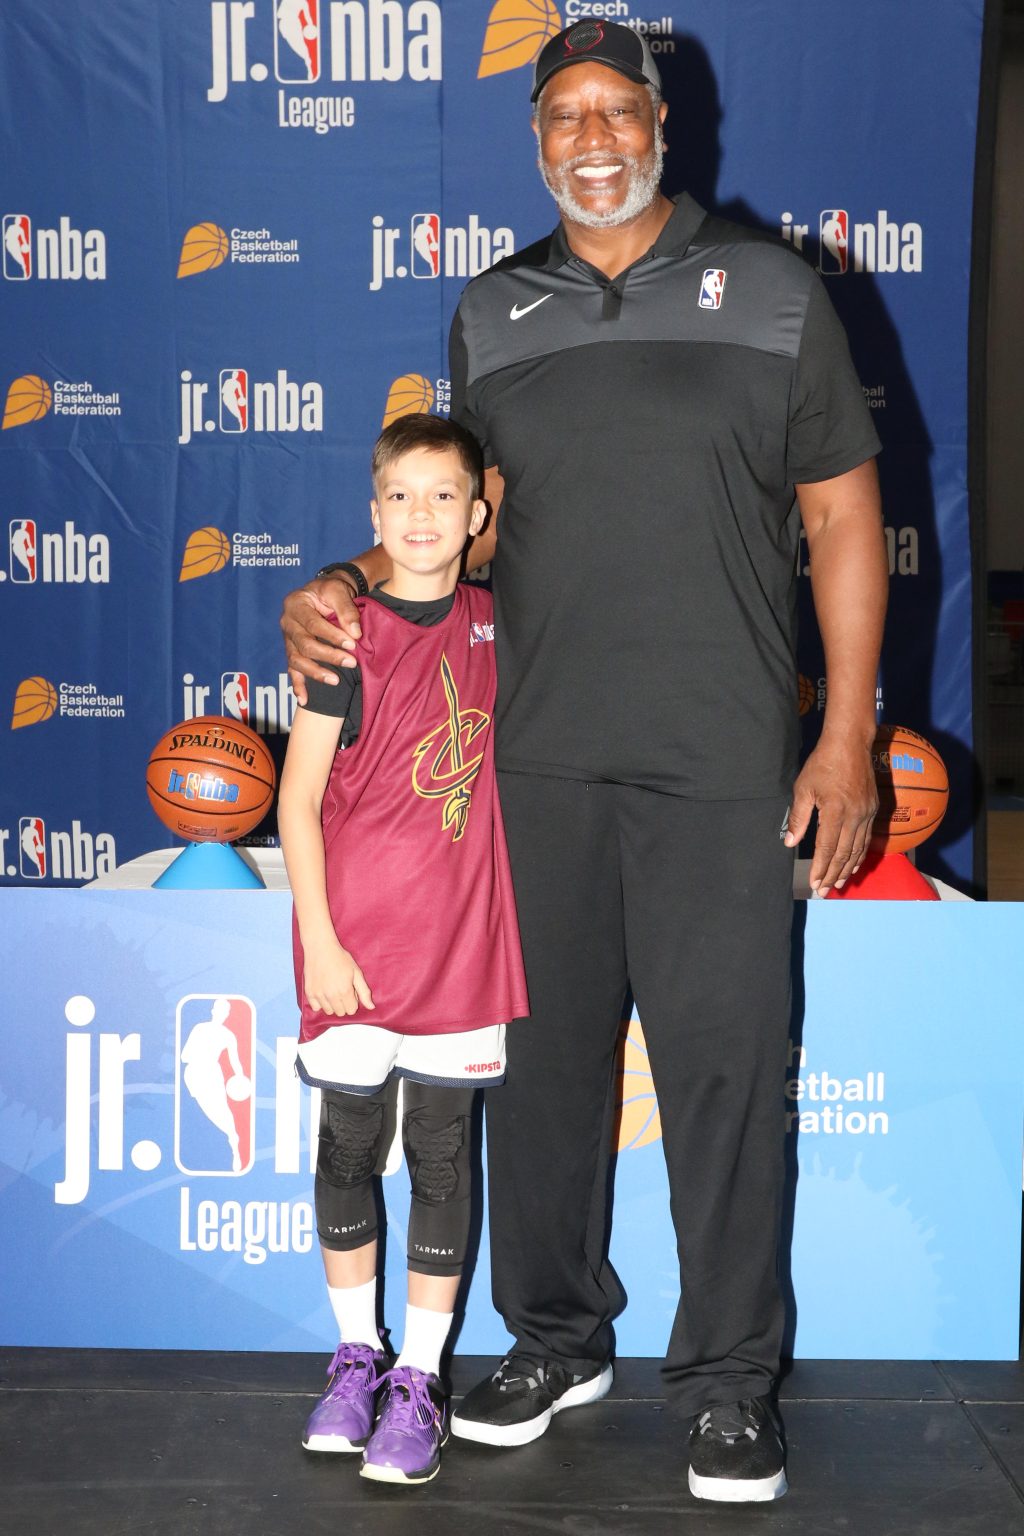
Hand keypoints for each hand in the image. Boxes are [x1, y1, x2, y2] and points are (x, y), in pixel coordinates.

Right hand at [280, 576, 361, 703]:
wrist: (324, 593)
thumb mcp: (338, 590)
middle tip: (351, 662)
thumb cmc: (331, 590)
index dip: (332, 635)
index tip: (352, 643)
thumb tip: (356, 634)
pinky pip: (292, 670)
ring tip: (336, 680)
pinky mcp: (292, 651)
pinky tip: (305, 699)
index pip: (312, 624)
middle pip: (304, 645)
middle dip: (329, 655)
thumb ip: (347, 609)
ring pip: (296, 661)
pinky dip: (297, 685)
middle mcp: (287, 623)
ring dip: (316, 673)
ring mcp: (287, 639)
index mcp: (295, 604)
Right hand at [304, 940, 374, 1016]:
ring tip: (332, 989)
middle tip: (341, 989)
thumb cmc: (340, 958)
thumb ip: (364, 991)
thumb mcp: (356, 972)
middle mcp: (331, 995)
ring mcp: (318, 995)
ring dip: (332, 1004)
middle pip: (340, 1012)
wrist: (320, 947)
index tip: (350, 991)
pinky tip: (323, 991)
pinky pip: (316, 1007)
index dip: (353, 1001)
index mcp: (345, 991)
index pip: (351, 1010)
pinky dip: (319, 1002)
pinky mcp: (309, 992)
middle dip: (343, 1004)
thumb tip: (371, 1007)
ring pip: (328, 1011)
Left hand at [784, 735, 878, 895]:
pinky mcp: (873, 809)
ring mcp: (866, 813)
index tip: (814, 884)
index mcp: (835, 811)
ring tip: (839, 884)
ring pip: (857, 849)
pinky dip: (859, 854)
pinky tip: (853, 863)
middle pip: (844, 853)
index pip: (826, 848)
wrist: (850, 744)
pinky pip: (866, 838)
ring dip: (847, 868)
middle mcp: (854, 816)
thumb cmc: (822, 764)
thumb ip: (798, 818)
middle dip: (833, 874)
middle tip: (825, 891)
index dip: (820, 868)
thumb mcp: (804, 789)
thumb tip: (790, 843)